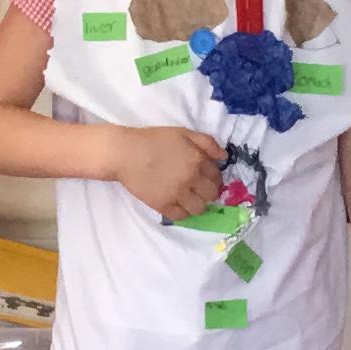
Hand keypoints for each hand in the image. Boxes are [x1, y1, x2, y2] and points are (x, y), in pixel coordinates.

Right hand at [107, 124, 225, 220]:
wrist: (126, 153)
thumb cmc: (154, 140)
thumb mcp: (183, 133)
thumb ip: (207, 143)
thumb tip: (224, 157)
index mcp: (197, 160)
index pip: (217, 176)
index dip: (214, 177)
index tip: (206, 177)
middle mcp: (191, 179)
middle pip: (211, 194)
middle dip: (207, 192)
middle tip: (198, 188)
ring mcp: (177, 194)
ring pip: (199, 209)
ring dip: (197, 204)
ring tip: (189, 198)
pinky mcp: (163, 205)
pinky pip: (181, 216)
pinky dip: (182, 212)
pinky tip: (178, 204)